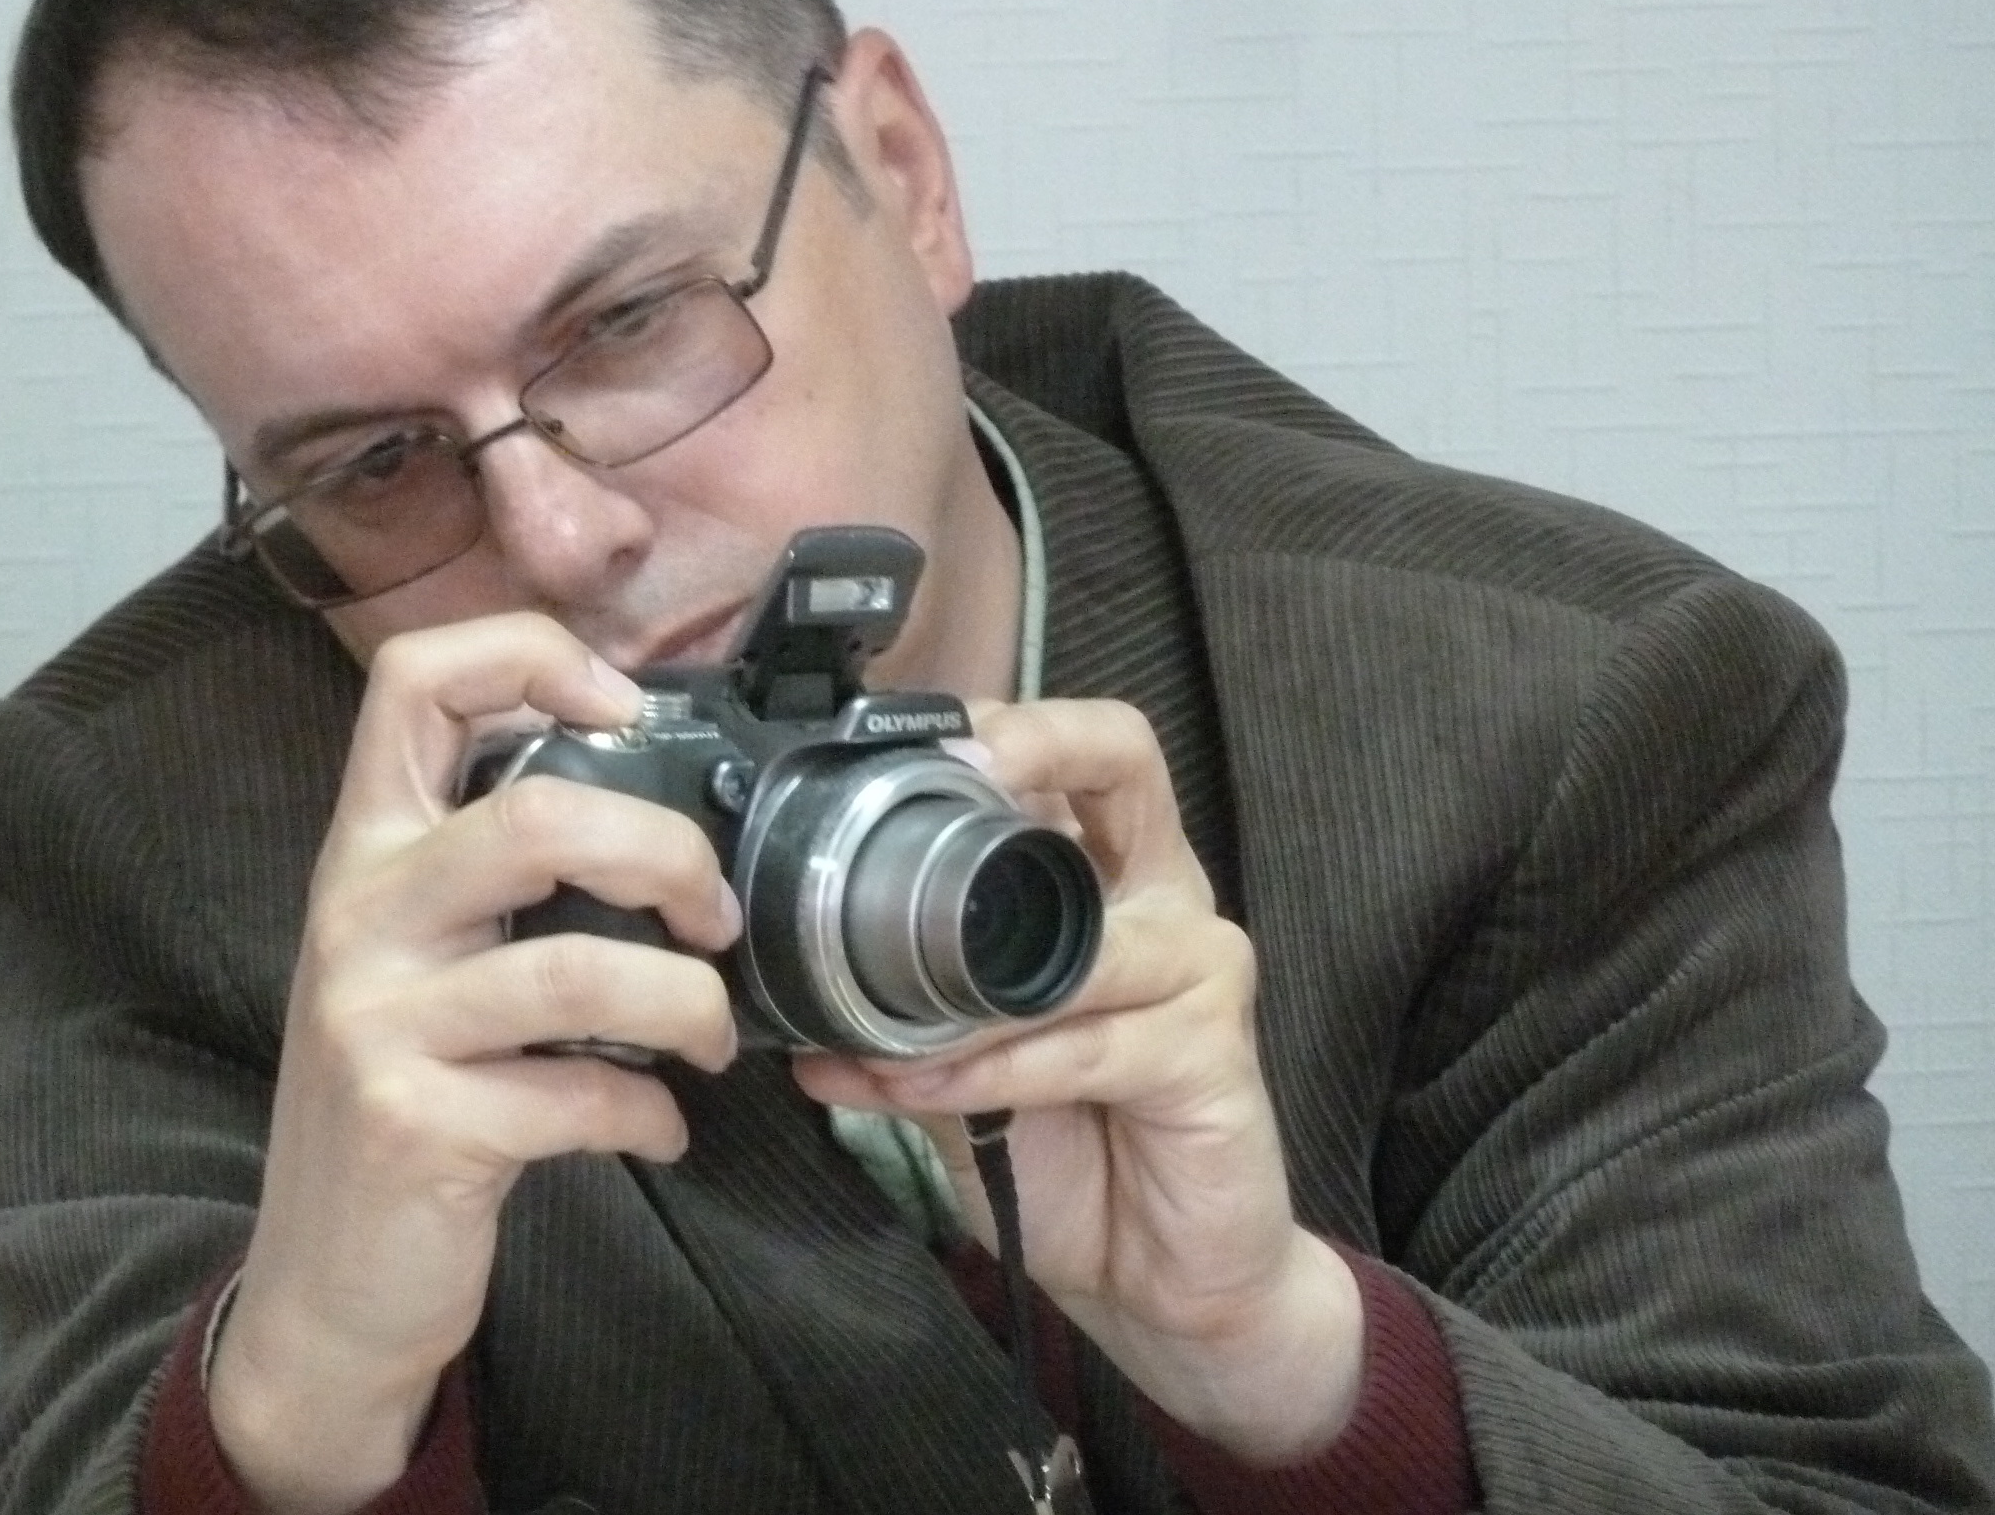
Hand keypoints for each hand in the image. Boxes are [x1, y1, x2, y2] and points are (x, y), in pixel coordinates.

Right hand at [209, 614, 743, 1513]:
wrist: (327, 1286)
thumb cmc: (405, 1096)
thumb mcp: (420, 958)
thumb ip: (494, 872)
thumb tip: (650, 801)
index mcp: (367, 847)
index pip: (416, 679)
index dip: (534, 657)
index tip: (625, 711)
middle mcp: (360, 914)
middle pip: (540, 816)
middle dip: (670, 856)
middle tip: (711, 917)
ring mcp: (380, 1021)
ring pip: (582, 968)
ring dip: (688, 1005)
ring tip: (709, 1037)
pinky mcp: (418, 1125)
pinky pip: (583, 1093)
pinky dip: (650, 1113)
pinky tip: (657, 1128)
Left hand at [794, 699, 1363, 1464]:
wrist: (1156, 1275)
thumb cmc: (1062, 1146)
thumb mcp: (960, 1055)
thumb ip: (900, 993)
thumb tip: (782, 958)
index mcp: (1110, 877)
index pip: (1091, 750)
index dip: (1019, 720)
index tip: (926, 734)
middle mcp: (1166, 900)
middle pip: (1128, 763)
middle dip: (1032, 748)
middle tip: (948, 774)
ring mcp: (1200, 971)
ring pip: (1070, 941)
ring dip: (957, 993)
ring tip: (871, 1036)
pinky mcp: (1213, 1053)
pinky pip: (1081, 1043)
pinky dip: (987, 1069)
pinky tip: (921, 1092)